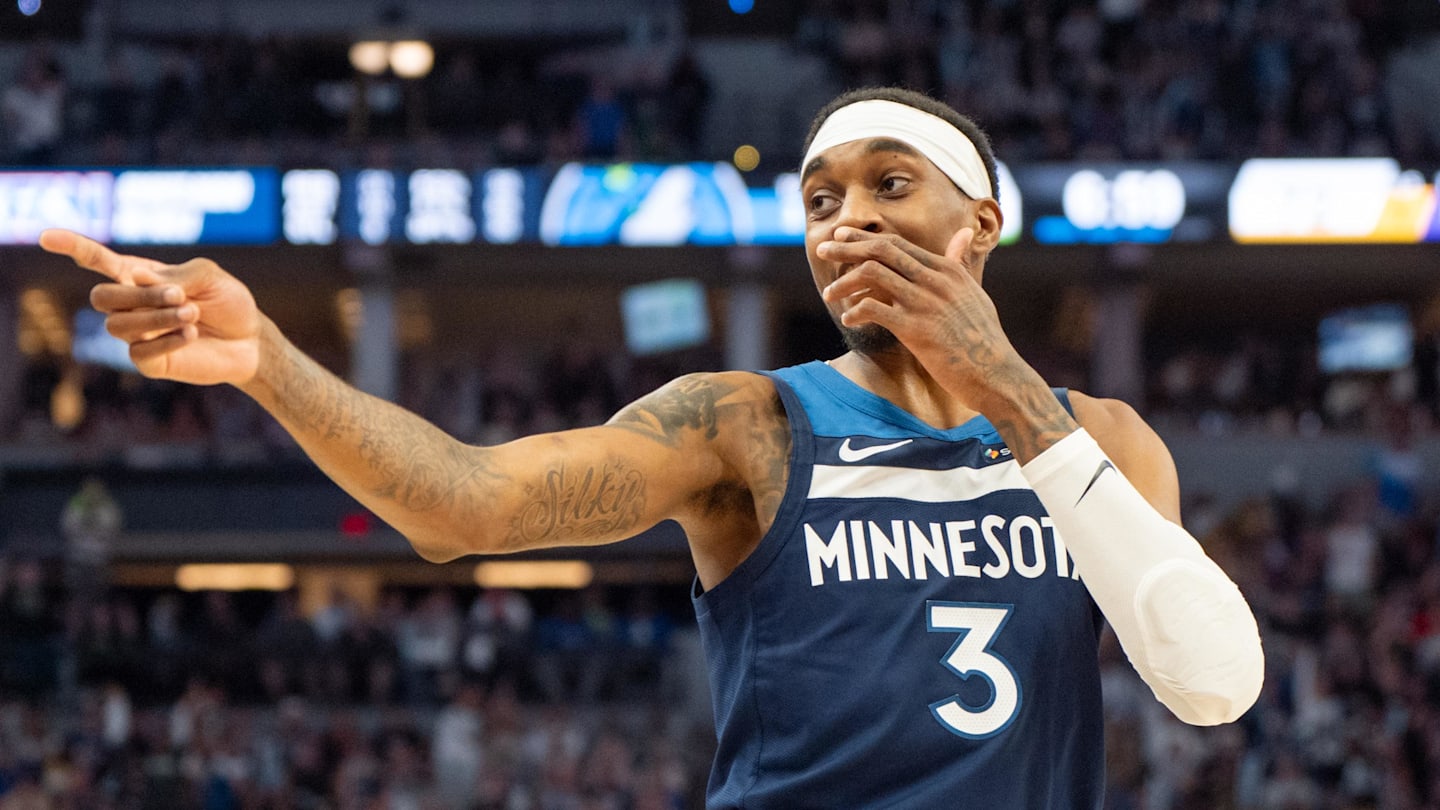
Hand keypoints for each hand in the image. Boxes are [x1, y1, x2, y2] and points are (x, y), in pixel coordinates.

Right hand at [40, 229, 262, 385]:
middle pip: (102, 297)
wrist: (250, 340)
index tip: (46, 236)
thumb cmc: (228, 303)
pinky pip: (139, 351)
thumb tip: (135, 277)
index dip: (73, 247)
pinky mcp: (149, 360)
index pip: (99, 261)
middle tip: (180, 295)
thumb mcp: (208, 276)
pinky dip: (167, 338)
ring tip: (192, 313)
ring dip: (157, 316)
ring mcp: (138, 334)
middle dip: (137, 295)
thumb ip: (174, 274)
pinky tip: (190, 333)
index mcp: (141, 276)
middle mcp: (132, 304)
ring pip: (117, 325)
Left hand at [818, 226, 1029, 405]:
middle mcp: (935, 279)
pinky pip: (875, 309)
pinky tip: (849, 320)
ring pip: (872, 274)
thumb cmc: (983, 337)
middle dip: (847, 246)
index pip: (898, 243)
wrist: (996, 373)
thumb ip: (961, 263)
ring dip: (844, 282)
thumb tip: (965, 233)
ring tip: (829, 293)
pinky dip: (856, 311)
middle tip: (823, 248)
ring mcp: (925, 303)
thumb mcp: (974, 292)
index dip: (865, 237)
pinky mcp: (916, 329)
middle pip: (881, 250)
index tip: (841, 235)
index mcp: (946, 269)